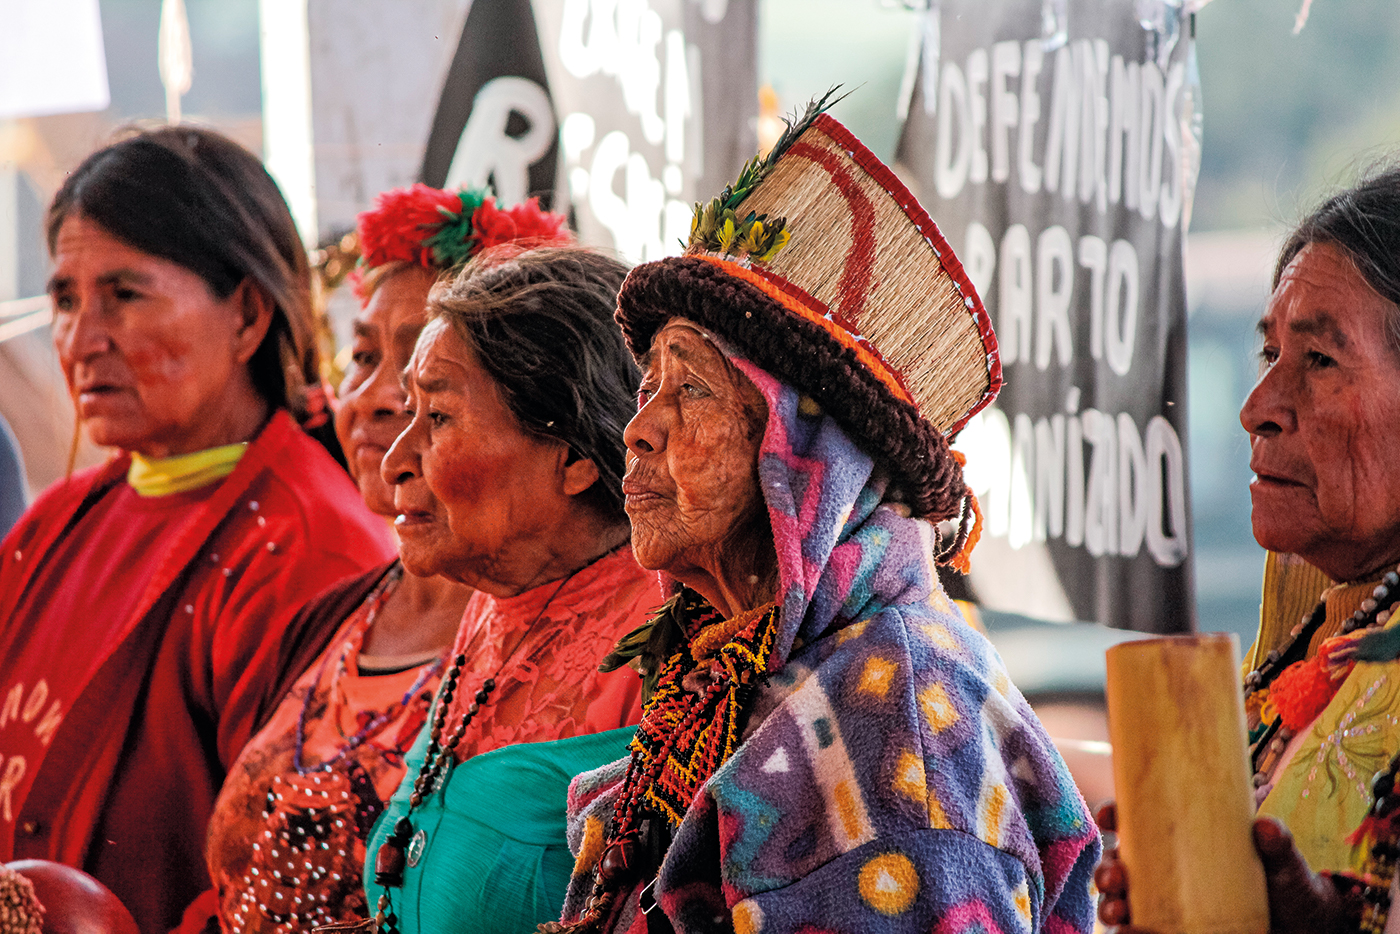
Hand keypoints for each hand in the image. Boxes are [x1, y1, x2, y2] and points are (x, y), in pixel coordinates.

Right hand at [1093, 804, 1349, 933]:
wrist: (1307, 930)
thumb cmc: (1291, 889)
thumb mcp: (1285, 866)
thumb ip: (1278, 847)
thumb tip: (1265, 825)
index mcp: (1179, 844)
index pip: (1135, 824)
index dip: (1113, 815)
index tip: (1110, 815)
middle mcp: (1164, 875)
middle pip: (1118, 866)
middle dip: (1105, 870)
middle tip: (1115, 878)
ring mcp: (1166, 909)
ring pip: (1120, 903)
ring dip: (1108, 907)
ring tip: (1118, 915)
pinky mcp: (1171, 932)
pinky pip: (1140, 933)